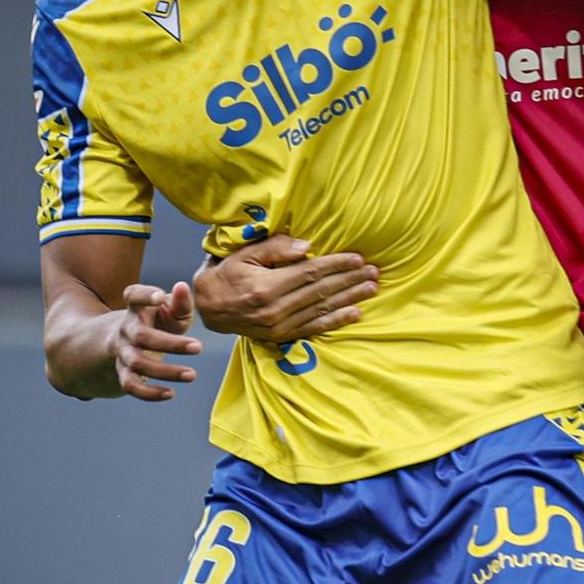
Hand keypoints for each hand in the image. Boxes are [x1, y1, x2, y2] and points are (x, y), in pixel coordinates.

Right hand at [113, 280, 200, 400]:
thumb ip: (180, 302)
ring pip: (137, 363)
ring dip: (165, 371)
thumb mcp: (170, 310)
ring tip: (192, 374)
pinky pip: (130, 385)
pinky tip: (171, 393)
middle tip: (199, 347)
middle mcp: (126, 329)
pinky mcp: (123, 372)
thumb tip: (183, 287)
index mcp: (137, 308)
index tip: (160, 297)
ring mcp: (123, 351)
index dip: (144, 295)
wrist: (129, 342)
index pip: (133, 295)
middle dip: (171, 344)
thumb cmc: (159, 321)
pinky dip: (149, 393)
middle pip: (142, 336)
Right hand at [193, 235, 378, 343]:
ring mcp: (280, 326)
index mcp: (266, 287)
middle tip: (374, 272)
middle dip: (350, 280)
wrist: (209, 309)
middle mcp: (275, 309)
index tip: (358, 258)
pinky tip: (355, 313)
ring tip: (371, 288)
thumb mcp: (242, 255)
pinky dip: (336, 320)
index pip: (310, 273)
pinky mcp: (282, 336)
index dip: (336, 265)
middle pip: (321, 291)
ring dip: (350, 298)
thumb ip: (275, 249)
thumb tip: (307, 247)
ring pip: (322, 310)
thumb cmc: (226, 275)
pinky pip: (314, 328)